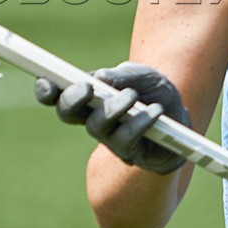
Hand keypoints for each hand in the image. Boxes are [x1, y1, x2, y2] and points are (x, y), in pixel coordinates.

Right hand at [34, 62, 190, 174]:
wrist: (182, 114)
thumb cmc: (156, 91)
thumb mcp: (144, 75)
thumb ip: (123, 74)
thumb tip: (100, 78)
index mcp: (89, 95)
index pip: (58, 94)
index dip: (46, 89)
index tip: (47, 81)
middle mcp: (92, 117)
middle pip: (67, 113)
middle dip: (72, 100)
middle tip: (86, 87)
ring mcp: (108, 137)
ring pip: (96, 127)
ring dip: (112, 109)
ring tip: (132, 95)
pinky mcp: (128, 153)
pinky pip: (125, 140)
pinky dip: (139, 123)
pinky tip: (154, 112)